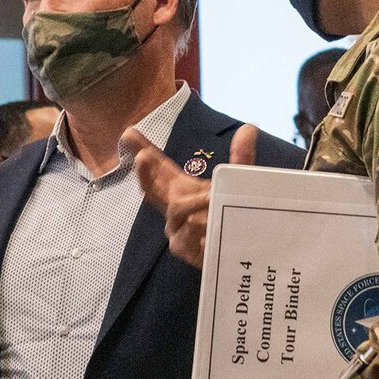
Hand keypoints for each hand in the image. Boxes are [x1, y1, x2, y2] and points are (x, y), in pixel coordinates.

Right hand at [127, 125, 258, 268]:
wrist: (242, 251)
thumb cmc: (232, 216)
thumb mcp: (238, 184)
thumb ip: (241, 158)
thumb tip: (248, 128)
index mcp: (183, 190)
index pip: (161, 168)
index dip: (145, 150)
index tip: (129, 133)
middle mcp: (175, 208)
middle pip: (153, 189)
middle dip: (146, 173)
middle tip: (143, 158)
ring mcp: (177, 229)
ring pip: (176, 210)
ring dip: (192, 201)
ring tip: (209, 196)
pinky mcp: (184, 248)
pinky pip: (189, 235)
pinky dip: (199, 227)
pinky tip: (208, 224)